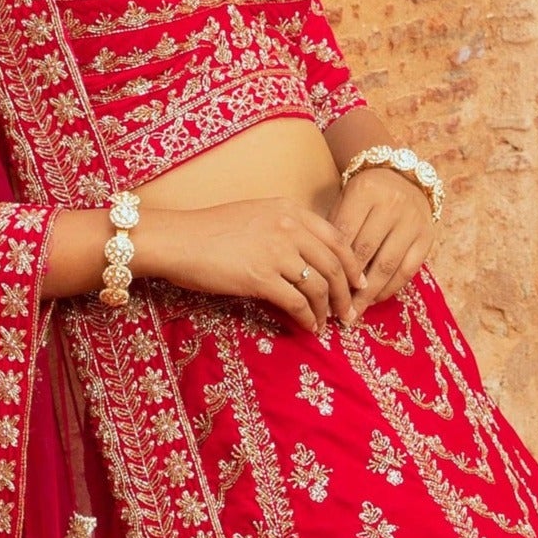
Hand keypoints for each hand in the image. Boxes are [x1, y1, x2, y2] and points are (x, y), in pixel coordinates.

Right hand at [132, 197, 366, 334]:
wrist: (178, 240)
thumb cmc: (210, 230)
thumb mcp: (255, 215)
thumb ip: (283, 227)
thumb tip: (305, 255)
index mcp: (289, 210)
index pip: (336, 238)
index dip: (352, 264)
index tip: (359, 282)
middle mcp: (288, 228)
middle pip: (334, 265)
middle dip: (347, 293)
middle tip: (349, 312)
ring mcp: (276, 252)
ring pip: (319, 286)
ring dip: (328, 310)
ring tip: (327, 324)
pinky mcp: (261, 278)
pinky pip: (297, 303)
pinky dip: (308, 318)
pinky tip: (308, 326)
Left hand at [334, 163, 436, 312]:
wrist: (404, 177)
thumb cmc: (366, 196)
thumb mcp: (345, 202)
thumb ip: (334, 231)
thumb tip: (322, 276)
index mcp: (364, 192)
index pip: (343, 236)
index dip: (332, 266)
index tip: (320, 289)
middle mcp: (391, 205)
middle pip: (364, 253)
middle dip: (348, 285)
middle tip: (334, 310)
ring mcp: (412, 221)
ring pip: (387, 266)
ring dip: (369, 294)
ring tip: (354, 311)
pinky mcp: (427, 237)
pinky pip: (407, 270)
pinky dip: (390, 289)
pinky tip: (375, 300)